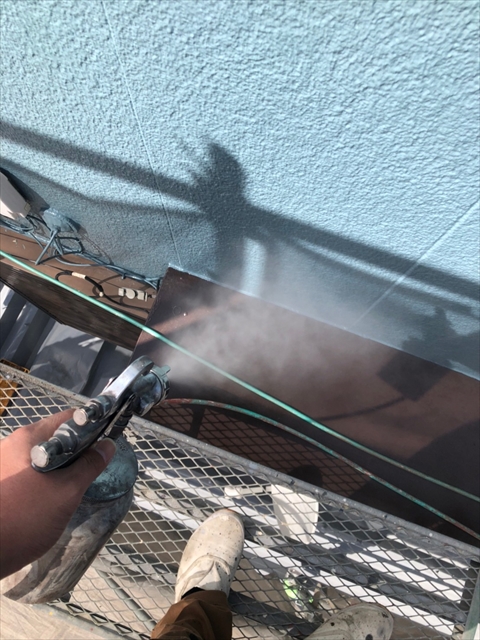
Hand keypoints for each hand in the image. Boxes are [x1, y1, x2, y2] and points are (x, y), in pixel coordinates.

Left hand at [0, 410, 115, 578]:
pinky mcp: (1, 482)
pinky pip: (31, 471)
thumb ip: (89, 466)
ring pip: (45, 456)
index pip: (68, 419)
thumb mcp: (66, 492)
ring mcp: (4, 463)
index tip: (105, 444)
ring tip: (71, 488)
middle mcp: (12, 444)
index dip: (92, 427)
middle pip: (56, 437)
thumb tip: (108, 445)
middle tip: (90, 470)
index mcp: (27, 438)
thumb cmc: (24, 519)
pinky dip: (46, 479)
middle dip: (77, 451)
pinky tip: (50, 499)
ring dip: (61, 468)